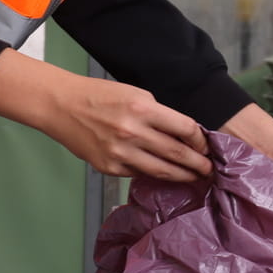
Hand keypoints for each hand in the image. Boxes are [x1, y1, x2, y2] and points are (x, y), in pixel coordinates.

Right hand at [0, 52, 210, 180]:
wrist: (62, 106)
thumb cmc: (100, 95)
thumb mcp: (135, 94)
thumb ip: (159, 114)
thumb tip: (184, 135)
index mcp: (143, 108)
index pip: (185, 128)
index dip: (201, 140)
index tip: (207, 147)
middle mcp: (133, 132)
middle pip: (177, 153)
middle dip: (198, 164)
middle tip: (210, 170)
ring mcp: (120, 153)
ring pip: (161, 171)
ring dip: (182, 176)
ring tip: (195, 178)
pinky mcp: (109, 167)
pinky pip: (138, 173)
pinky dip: (153, 174)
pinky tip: (164, 176)